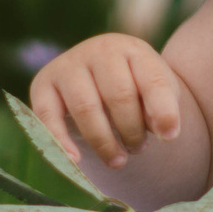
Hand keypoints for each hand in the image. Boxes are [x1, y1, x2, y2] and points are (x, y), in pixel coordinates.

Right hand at [29, 32, 182, 169]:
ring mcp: (68, 64)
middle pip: (119, 96)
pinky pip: (47, 115)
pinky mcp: (42, 83)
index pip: (153, 80)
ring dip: (104, 142)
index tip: (170, 138)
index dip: (163, 111)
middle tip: (137, 149)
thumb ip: (162, 108)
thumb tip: (163, 131)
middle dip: (132, 131)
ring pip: (86, 108)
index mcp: (134, 50)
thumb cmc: (134, 87)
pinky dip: (61, 141)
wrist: (97, 75)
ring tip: (118, 160)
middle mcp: (100, 50)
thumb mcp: (155, 92)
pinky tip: (75, 161)